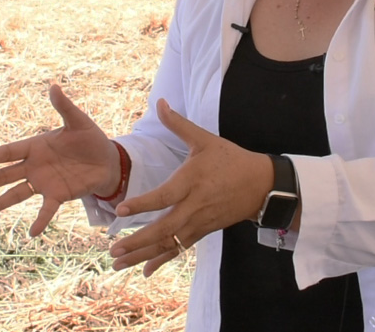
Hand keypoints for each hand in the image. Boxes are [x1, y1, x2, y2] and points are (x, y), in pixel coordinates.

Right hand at [0, 83, 118, 236]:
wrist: (107, 159)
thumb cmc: (90, 138)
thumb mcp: (78, 121)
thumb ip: (64, 107)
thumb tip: (54, 86)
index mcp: (35, 146)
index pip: (10, 152)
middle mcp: (34, 166)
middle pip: (4, 175)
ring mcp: (43, 182)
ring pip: (16, 194)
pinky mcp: (57, 195)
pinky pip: (46, 210)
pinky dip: (40, 220)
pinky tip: (32, 233)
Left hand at [109, 99, 273, 276]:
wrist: (262, 185)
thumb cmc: (231, 159)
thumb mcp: (205, 140)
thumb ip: (179, 124)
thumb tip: (161, 102)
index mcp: (192, 181)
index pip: (165, 196)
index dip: (143, 203)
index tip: (121, 210)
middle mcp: (194, 206)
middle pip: (164, 228)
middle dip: (137, 241)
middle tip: (112, 249)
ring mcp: (199, 222)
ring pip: (169, 243)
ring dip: (143, 255)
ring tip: (118, 264)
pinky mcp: (203, 231)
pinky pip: (179, 248)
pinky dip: (162, 260)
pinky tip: (145, 271)